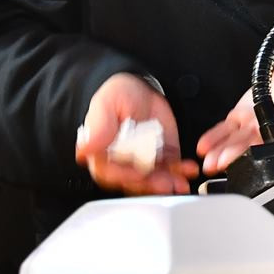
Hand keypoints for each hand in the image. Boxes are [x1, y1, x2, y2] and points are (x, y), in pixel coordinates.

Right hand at [73, 73, 199, 195]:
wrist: (143, 88)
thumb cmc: (118, 95)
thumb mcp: (106, 104)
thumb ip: (99, 126)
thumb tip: (85, 149)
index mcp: (103, 154)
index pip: (110, 173)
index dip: (124, 176)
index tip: (138, 173)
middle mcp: (123, 163)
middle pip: (134, 181)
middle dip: (151, 185)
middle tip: (166, 183)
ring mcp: (144, 162)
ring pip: (154, 179)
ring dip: (168, 182)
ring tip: (181, 181)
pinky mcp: (163, 158)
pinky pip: (172, 169)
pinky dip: (181, 172)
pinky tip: (189, 170)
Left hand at [196, 49, 273, 175]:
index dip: (266, 147)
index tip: (252, 153)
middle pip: (256, 145)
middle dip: (237, 154)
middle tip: (220, 162)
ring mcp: (258, 123)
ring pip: (239, 140)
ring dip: (224, 150)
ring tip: (209, 159)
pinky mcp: (244, 116)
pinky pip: (228, 128)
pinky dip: (216, 136)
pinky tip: (205, 143)